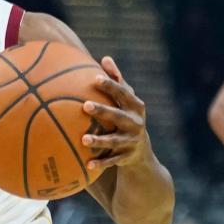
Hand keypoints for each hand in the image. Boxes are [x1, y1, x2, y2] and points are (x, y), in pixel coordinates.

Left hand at [81, 56, 151, 170]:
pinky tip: (87, 165)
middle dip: (103, 111)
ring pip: (114, 141)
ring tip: (83, 139)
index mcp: (135, 106)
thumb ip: (117, 80)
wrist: (141, 151)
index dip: (110, 85)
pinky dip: (100, 163)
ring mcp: (132, 141)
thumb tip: (105, 58)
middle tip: (85, 105)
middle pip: (118, 116)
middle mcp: (136, 123)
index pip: (123, 93)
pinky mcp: (126, 157)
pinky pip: (112, 161)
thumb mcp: (125, 100)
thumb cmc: (126, 116)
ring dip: (99, 140)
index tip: (95, 78)